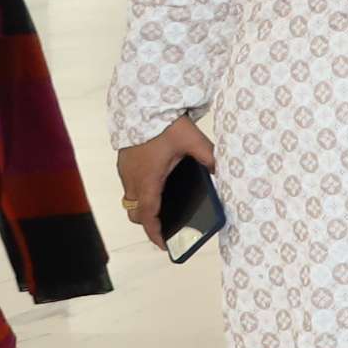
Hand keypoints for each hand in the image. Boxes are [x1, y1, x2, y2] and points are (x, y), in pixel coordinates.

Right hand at [115, 114, 215, 234]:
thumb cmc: (166, 124)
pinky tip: (160, 187)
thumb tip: (223, 173)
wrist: (143, 103)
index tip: (164, 245)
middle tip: (168, 228)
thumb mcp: (193, 141)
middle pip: (136, 212)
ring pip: (131, 199)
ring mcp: (125, 170)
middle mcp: (132, 178)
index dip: (155, 233)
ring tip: (165, 210)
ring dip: (145, 207)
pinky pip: (131, 185)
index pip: (148, 215)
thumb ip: (210, 158)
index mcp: (148, 179)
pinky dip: (143, 192)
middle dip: (150, 223)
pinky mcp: (124, 162)